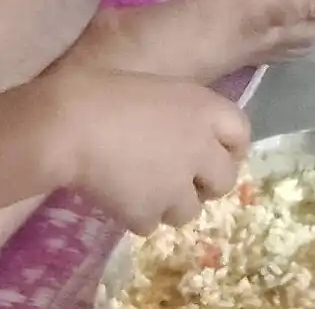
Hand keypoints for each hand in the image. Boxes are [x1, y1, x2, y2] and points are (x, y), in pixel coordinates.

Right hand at [54, 71, 249, 230]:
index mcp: (205, 109)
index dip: (230, 147)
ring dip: (170, 204)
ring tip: (142, 188)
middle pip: (225, 180)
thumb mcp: (159, 91)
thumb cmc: (108, 93)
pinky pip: (151, 224)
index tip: (213, 154)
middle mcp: (201, 149)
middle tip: (181, 181)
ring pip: (189, 211)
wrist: (73, 125)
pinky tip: (118, 196)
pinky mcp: (149, 213)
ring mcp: (177, 185)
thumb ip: (183, 116)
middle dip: (205, 184)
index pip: (241, 133)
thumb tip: (185, 137)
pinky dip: (137, 215)